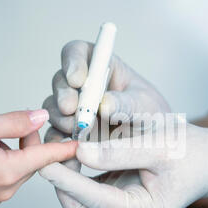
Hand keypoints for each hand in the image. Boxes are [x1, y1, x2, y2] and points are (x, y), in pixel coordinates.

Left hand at [40, 123, 207, 207]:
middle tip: (51, 154)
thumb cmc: (192, 154)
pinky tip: (76, 151)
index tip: (47, 162)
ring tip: (60, 150)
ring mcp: (124, 207)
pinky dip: (79, 173)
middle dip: (62, 184)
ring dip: (67, 178)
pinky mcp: (121, 195)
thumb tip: (81, 151)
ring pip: (82, 201)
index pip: (93, 202)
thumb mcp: (159, 146)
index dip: (68, 181)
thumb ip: (120, 151)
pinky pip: (91, 189)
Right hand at [42, 40, 170, 136]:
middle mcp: (83, 86)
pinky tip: (70, 154)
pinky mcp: (70, 133)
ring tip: (77, 131)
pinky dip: (59, 146)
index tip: (77, 79)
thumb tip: (104, 104)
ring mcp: (74, 110)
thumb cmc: (151, 114)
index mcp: (102, 66)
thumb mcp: (145, 106)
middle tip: (71, 109)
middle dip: (64, 95)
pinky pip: (55, 138)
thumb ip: (126, 104)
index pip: (79, 52)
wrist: (152, 143)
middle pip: (61, 81)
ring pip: (54, 109)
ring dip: (61, 119)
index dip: (73, 62)